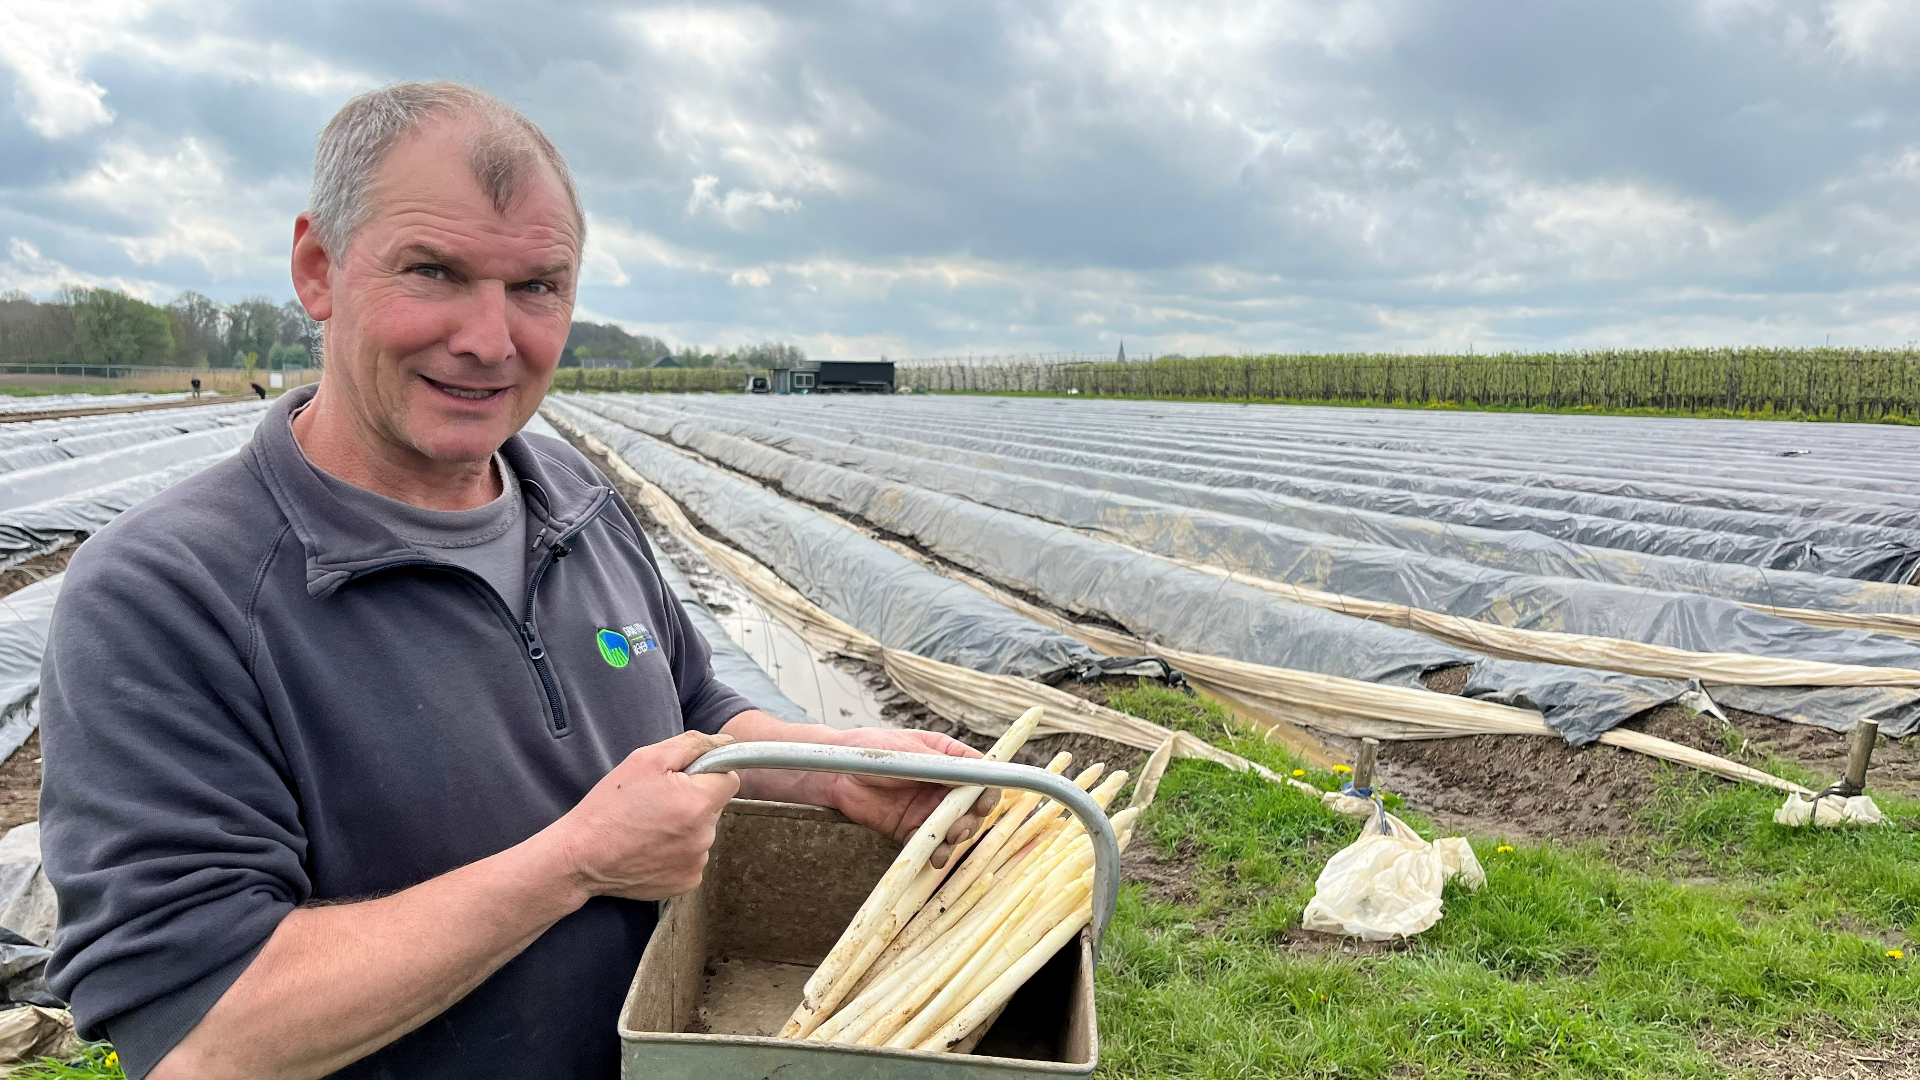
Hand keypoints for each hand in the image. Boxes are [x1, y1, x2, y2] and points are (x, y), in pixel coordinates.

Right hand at [548, 730, 741, 900]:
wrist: (582, 857)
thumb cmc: (610, 806)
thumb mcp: (646, 760)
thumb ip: (693, 745)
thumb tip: (726, 742)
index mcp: (698, 803)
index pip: (730, 780)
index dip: (707, 774)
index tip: (683, 779)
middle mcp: (704, 836)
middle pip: (715, 807)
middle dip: (694, 799)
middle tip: (658, 802)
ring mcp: (696, 862)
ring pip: (704, 832)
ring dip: (686, 826)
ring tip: (650, 826)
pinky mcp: (687, 882)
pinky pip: (693, 857)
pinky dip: (678, 851)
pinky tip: (651, 847)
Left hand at [818, 728, 1000, 868]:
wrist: (837, 774)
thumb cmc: (872, 750)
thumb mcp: (910, 751)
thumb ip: (942, 766)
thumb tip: (974, 777)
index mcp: (949, 759)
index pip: (981, 775)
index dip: (987, 791)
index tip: (983, 803)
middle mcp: (944, 786)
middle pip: (973, 806)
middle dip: (972, 820)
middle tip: (960, 827)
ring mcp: (929, 809)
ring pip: (956, 828)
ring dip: (957, 839)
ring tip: (947, 842)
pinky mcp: (912, 829)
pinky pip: (931, 845)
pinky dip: (936, 853)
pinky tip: (935, 857)